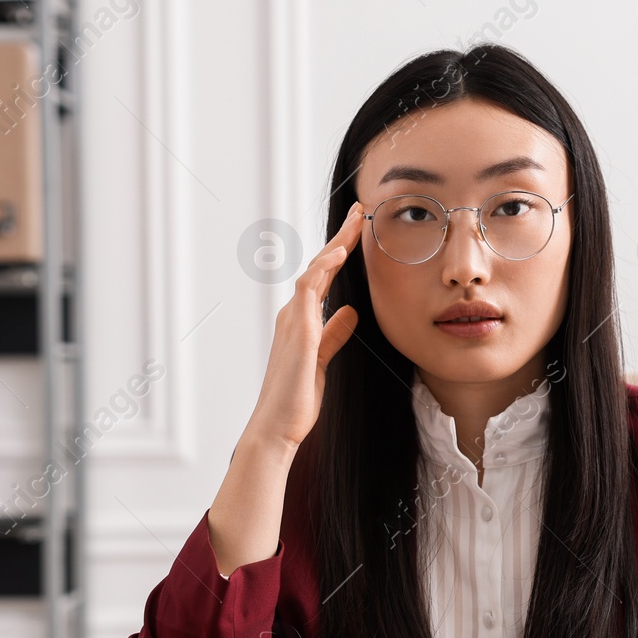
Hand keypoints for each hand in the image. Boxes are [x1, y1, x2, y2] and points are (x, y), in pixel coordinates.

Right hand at [244, 202, 362, 453]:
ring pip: (314, 270)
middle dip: (340, 237)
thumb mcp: (324, 360)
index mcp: (301, 320)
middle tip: (359, 211)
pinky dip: (323, 268)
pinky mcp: (297, 331)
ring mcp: (293, 320)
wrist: (277, 426)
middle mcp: (293, 314)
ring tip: (355, 221)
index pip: (323, 277)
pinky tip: (339, 253)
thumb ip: (334, 334)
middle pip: (319, 266)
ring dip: (335, 244)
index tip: (358, 231)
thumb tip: (349, 312)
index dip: (340, 252)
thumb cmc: (297, 399)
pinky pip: (308, 289)